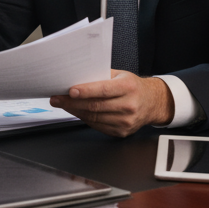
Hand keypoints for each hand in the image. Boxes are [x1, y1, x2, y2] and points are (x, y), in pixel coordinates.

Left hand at [49, 70, 173, 137]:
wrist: (152, 103)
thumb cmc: (132, 86)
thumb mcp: (120, 75)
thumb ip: (101, 76)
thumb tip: (76, 77)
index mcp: (128, 87)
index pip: (103, 90)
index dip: (85, 91)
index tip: (69, 91)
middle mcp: (129, 105)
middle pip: (95, 106)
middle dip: (72, 103)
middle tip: (57, 98)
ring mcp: (126, 121)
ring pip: (94, 117)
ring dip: (75, 111)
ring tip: (63, 104)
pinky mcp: (122, 132)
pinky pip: (98, 126)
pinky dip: (84, 118)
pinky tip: (76, 111)